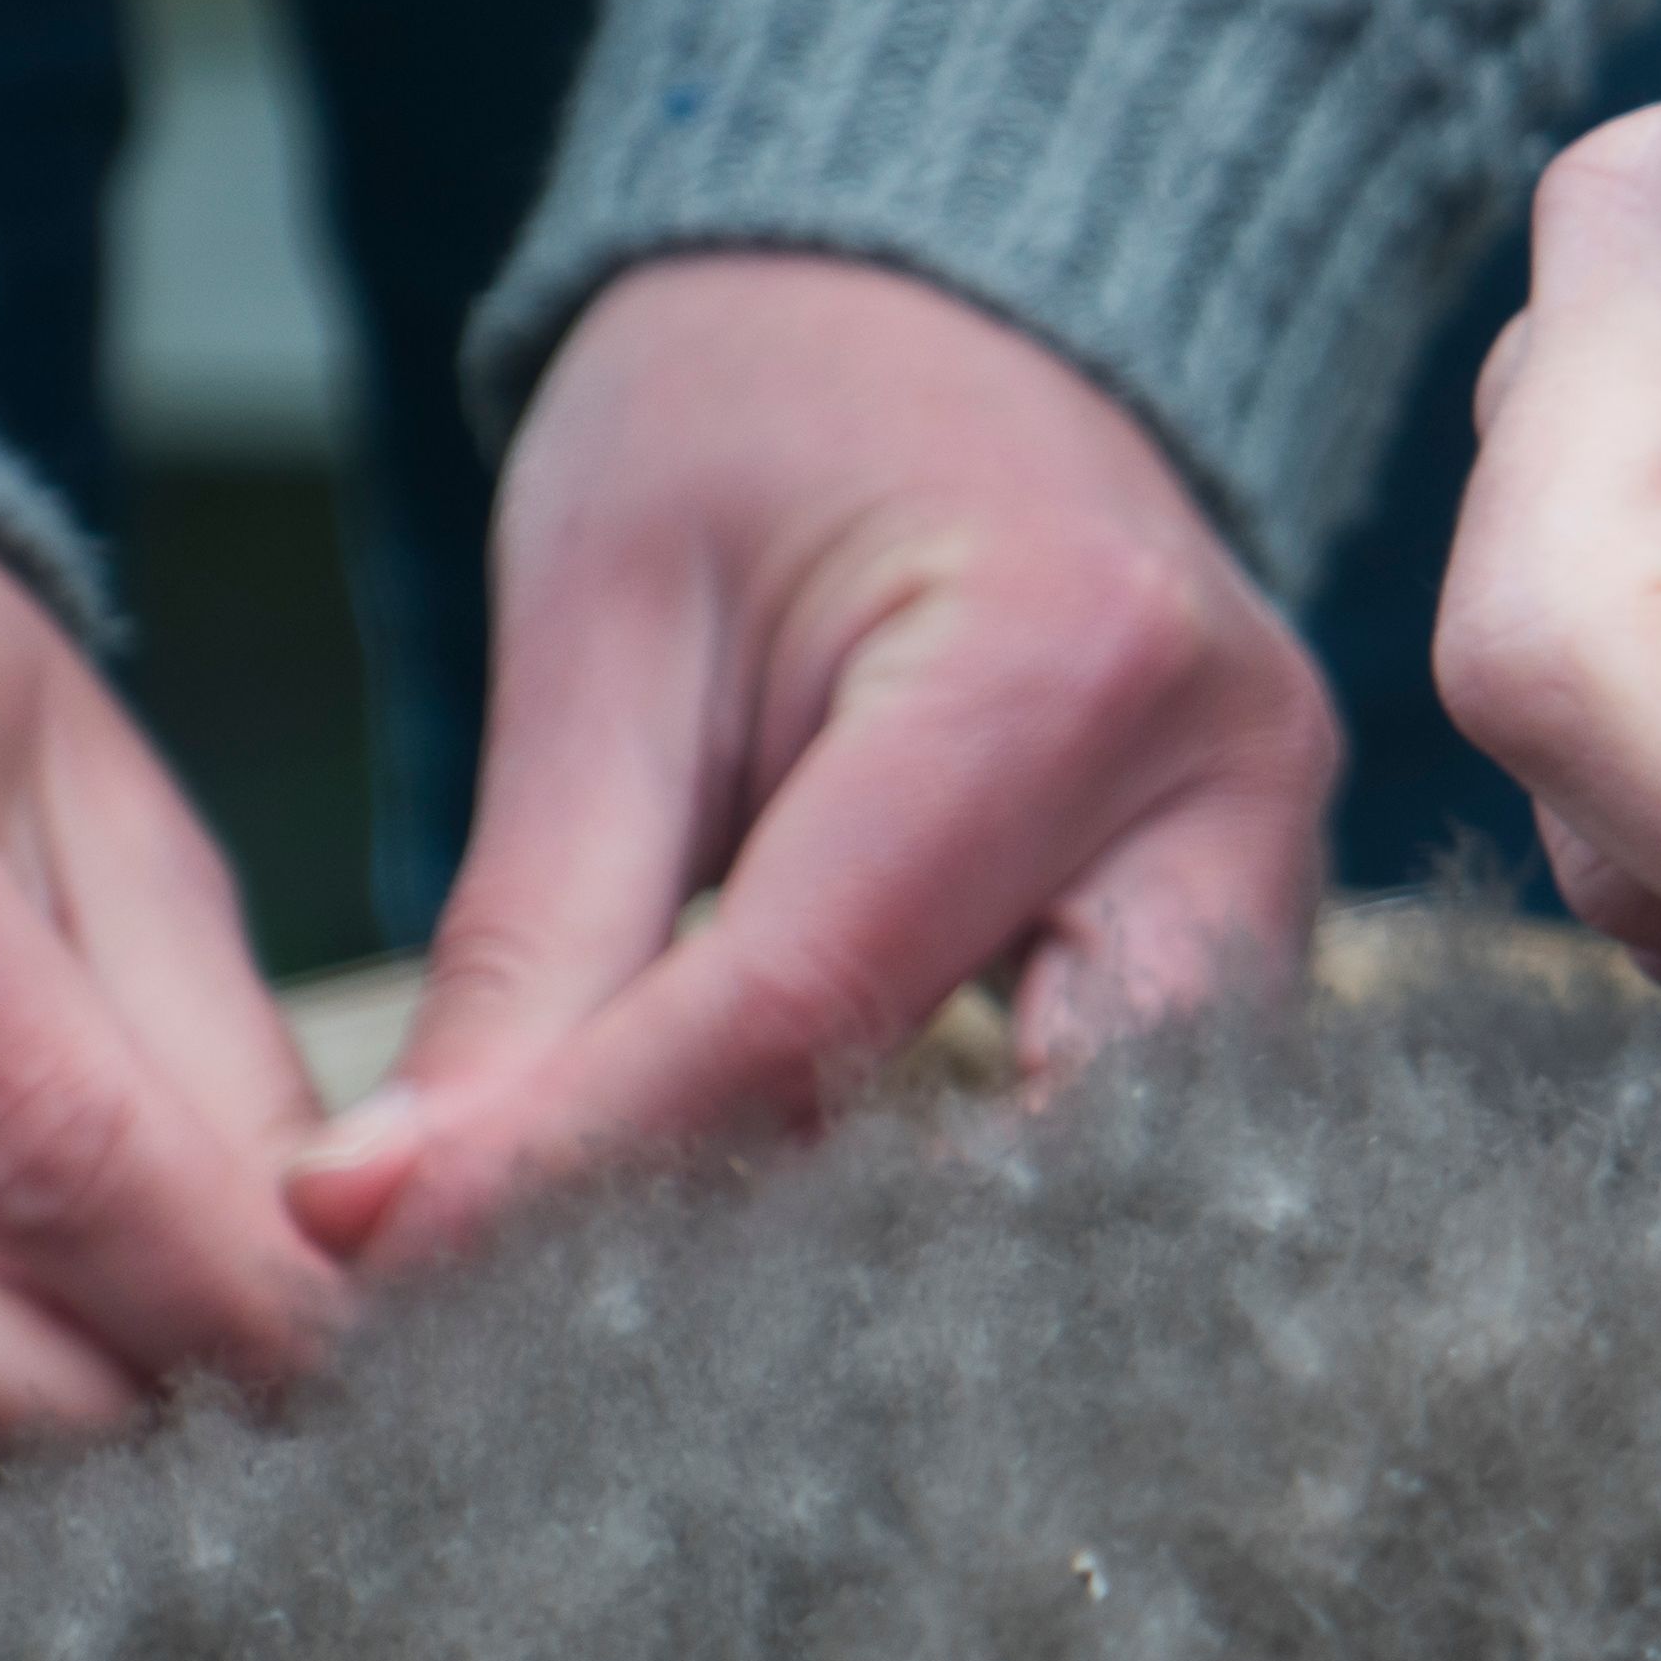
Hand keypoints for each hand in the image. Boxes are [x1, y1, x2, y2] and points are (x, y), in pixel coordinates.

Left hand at [287, 253, 1328, 1267]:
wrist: (940, 309)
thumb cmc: (757, 413)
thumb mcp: (603, 634)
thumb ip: (528, 945)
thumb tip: (380, 1221)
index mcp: (1065, 662)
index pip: (808, 1003)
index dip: (591, 1167)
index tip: (404, 1276)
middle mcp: (1232, 789)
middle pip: (1044, 1146)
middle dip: (820, 1272)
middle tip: (576, 1351)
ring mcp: (1280, 872)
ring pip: (1112, 1173)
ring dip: (900, 1260)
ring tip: (673, 1314)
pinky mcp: (1259, 932)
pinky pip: (1126, 1131)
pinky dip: (962, 1201)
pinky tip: (799, 1240)